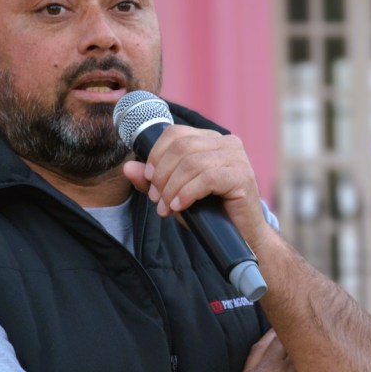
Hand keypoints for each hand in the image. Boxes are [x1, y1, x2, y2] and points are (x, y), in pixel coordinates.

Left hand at [122, 126, 274, 248]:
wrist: (243, 238)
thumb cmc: (211, 213)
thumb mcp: (175, 194)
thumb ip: (153, 180)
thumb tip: (127, 167)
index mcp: (211, 140)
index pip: (176, 133)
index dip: (156, 154)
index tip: (149, 180)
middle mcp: (227, 143)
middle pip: (182, 147)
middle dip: (162, 174)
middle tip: (155, 198)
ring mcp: (237, 158)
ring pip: (192, 163)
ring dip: (172, 187)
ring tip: (166, 208)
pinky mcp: (243, 176)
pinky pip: (207, 178)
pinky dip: (187, 193)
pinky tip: (179, 206)